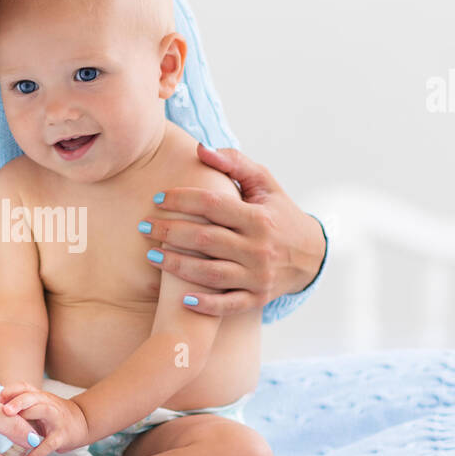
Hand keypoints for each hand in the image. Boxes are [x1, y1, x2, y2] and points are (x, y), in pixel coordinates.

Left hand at [0, 383, 89, 455]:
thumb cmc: (52, 416)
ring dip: (28, 416)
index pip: (24, 387)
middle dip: (17, 401)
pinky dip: (38, 452)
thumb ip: (19, 408)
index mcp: (39, 396)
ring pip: (43, 411)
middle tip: (3, 410)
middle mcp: (48, 403)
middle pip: (32, 396)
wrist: (83, 422)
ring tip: (12, 428)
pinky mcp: (63, 436)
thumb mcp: (38, 406)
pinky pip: (50, 443)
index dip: (10, 391)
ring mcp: (56, 419)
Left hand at [139, 144, 325, 316]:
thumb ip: (235, 163)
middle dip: (169, 232)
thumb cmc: (279, 213)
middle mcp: (259, 248)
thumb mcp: (264, 184)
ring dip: (176, 266)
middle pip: (204, 240)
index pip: (212, 205)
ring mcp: (258, 276)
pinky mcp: (257, 299)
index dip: (182, 200)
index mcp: (259, 218)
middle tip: (143, 226)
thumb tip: (200, 149)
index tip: (158, 198)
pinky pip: (228, 305)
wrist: (311, 255)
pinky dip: (205, 305)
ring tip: (151, 255)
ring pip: (210, 274)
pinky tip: (181, 298)